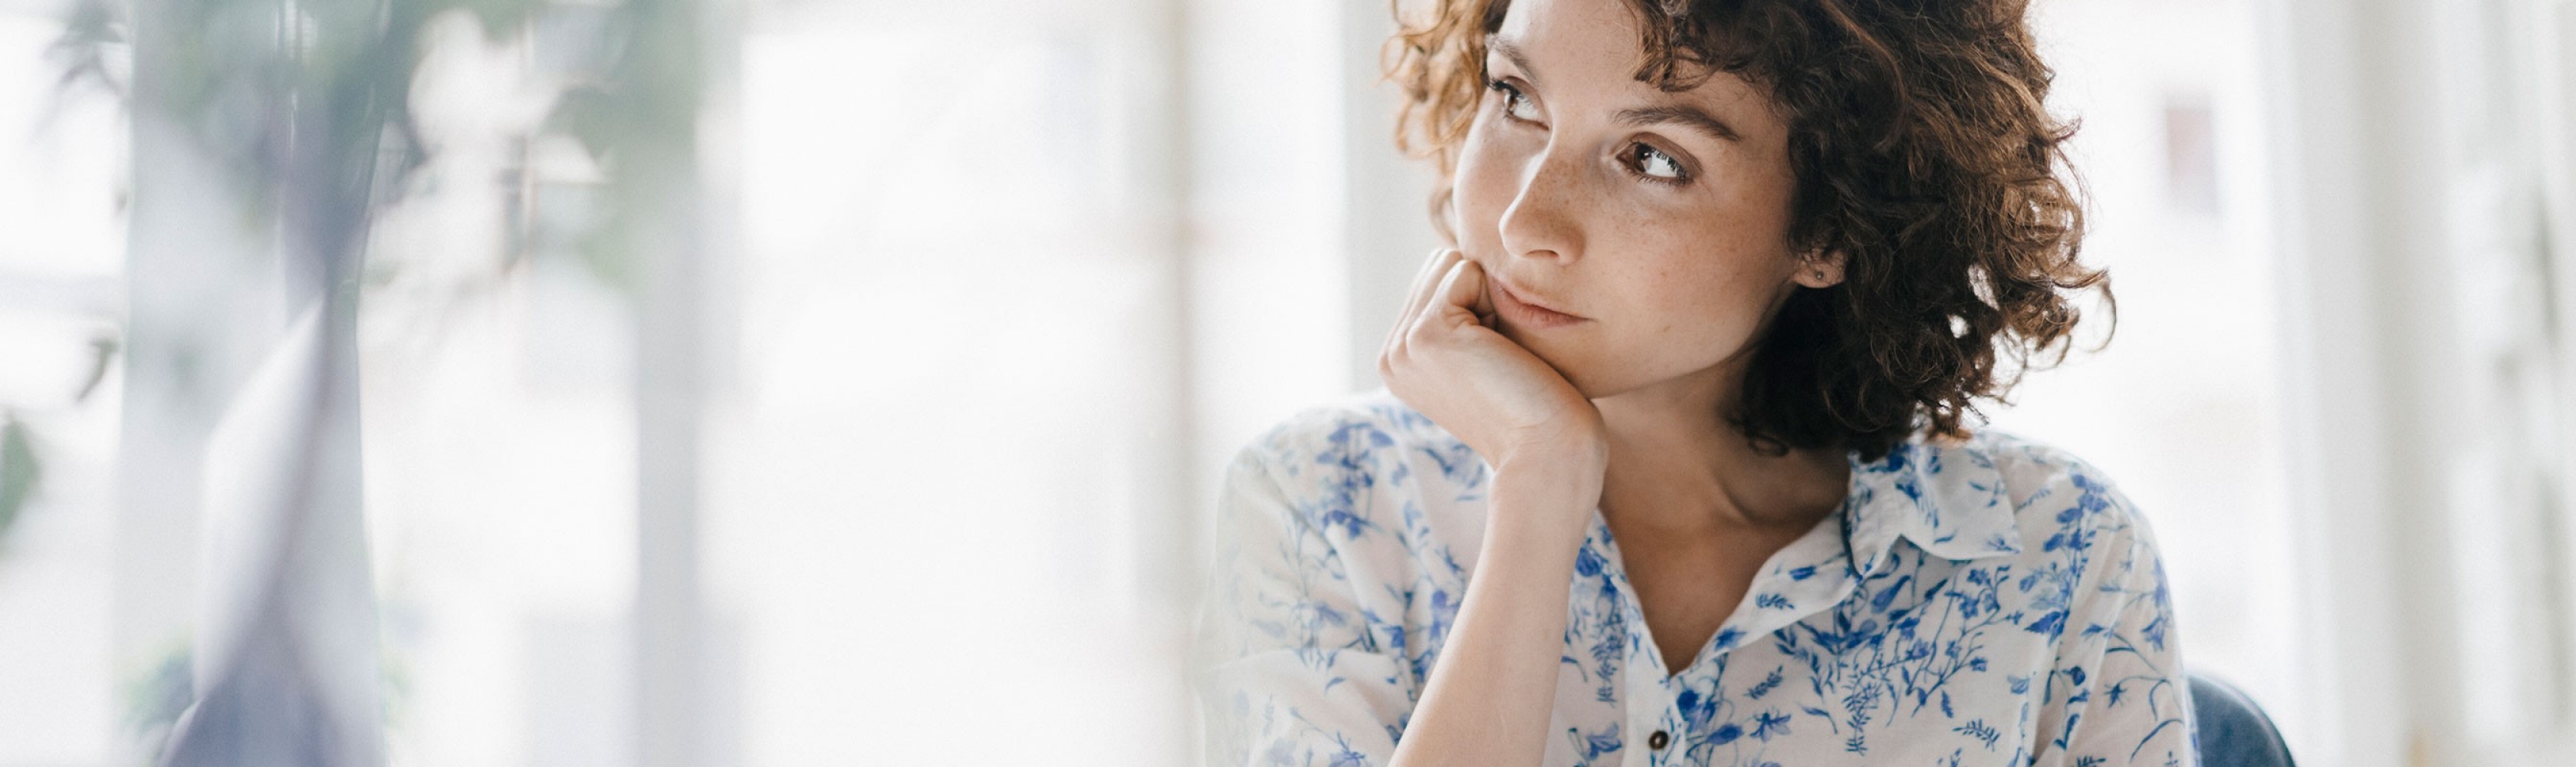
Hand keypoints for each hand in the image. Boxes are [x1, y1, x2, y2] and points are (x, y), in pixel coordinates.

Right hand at [1378, 248, 1606, 477]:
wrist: (1547, 452)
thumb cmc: (1536, 407)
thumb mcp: (1484, 357)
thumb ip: (1463, 316)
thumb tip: (1469, 263)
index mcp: (1400, 360)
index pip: (1438, 280)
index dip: (1481, 306)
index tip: (1495, 362)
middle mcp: (1392, 354)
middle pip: (1441, 265)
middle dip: (1482, 295)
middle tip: (1500, 358)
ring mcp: (1403, 345)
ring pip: (1453, 263)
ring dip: (1490, 298)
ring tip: (1501, 355)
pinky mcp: (1427, 334)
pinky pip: (1467, 272)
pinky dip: (1496, 302)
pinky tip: (1502, 352)